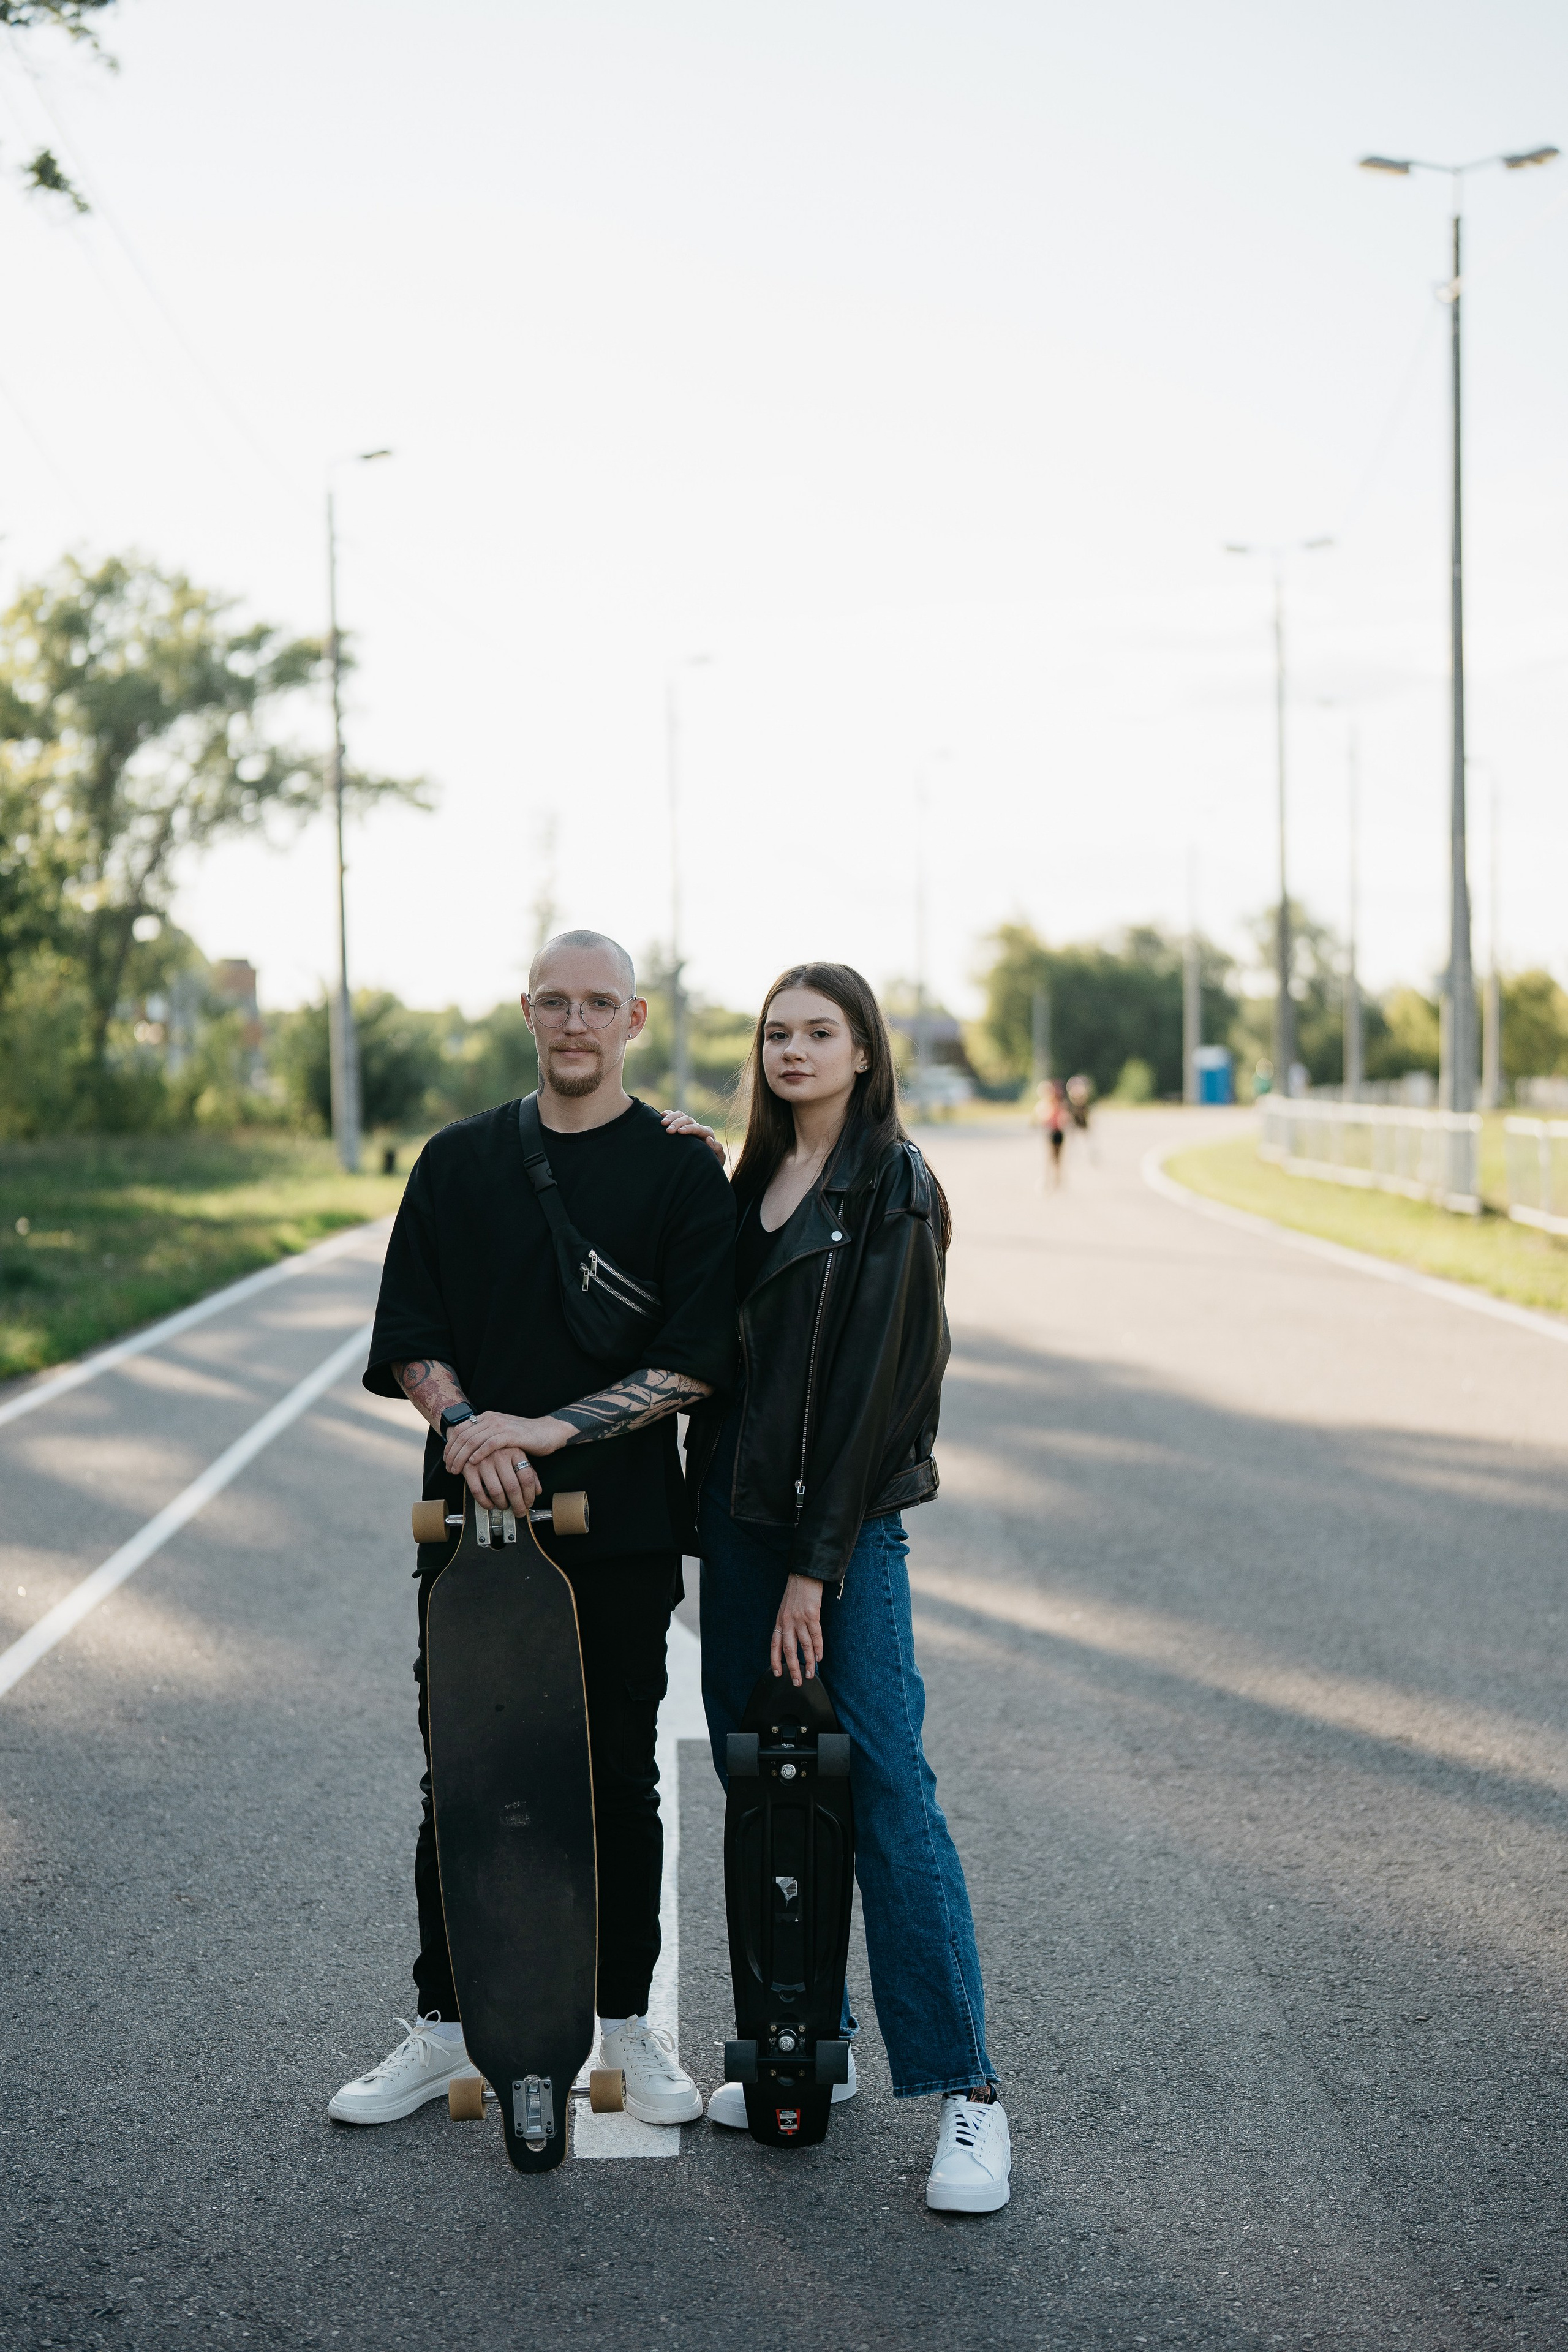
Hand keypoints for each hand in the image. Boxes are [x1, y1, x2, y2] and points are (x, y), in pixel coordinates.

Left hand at [442, 1411, 553, 1508]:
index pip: (460, 1430)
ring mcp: (501, 1425)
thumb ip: (485, 1437)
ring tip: (457, 1470)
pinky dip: (479, 1454)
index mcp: (486, 1418)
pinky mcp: (511, 1435)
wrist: (547, 1432)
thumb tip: (468, 1451)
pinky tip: (473, 1463)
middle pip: (463, 1436)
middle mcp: (491, 1419)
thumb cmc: (523, 1437)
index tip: (447, 1460)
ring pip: (473, 1441)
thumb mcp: (500, 1433)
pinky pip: (489, 1444)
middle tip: (449, 1469)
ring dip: (462, 1457)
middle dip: (453, 1454)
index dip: (450, 1446)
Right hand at [659, 1107, 725, 1164]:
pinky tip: (662, 1116)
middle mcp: (697, 1127)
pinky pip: (675, 1116)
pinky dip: (669, 1114)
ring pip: (680, 1115)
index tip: (679, 1132)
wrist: (705, 1163)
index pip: (697, 1128)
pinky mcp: (681, 1126)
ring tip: (663, 1123)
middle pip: (687, 1119)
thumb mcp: (718, 1158)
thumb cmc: (712, 1161)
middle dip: (677, 1123)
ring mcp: (689, 1125)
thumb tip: (708, 1139)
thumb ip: (717, 1149)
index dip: (688, 1128)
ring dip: (671, 1117)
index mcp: (706, 1133)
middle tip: (668, 1131)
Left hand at [770, 1572, 824, 1686]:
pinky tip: (819, 1657)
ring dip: (809, 1662)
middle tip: (797, 1682)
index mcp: (779, 1621)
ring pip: (804, 1646)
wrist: (804, 1574)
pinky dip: (818, 1649)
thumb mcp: (785, 1609)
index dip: (775, 1661)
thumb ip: (786, 1624)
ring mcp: (799, 1619)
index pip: (774, 1645)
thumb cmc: (796, 1592)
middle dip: (793, 1669)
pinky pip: (815, 1636)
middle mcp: (787, 1622)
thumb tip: (790, 1639)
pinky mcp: (812, 1615)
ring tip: (811, 1674)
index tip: (778, 1674)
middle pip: (789, 1651)